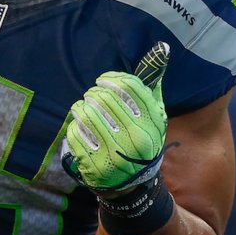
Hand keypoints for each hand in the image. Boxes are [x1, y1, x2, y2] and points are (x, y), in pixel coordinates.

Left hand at [62, 42, 169, 195]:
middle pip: (104, 98)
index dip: (110, 79)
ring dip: (81, 107)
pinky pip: (76, 133)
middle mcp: (135, 137)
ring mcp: (114, 152)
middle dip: (93, 93)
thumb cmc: (142, 142)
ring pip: (87, 113)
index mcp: (152, 124)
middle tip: (91, 96)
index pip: (128, 87)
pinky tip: (79, 126)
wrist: (134, 186)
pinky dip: (74, 126)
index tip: (102, 81)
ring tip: (82, 107)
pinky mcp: (94, 164)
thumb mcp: (155, 118)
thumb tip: (161, 48)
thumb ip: (153, 86)